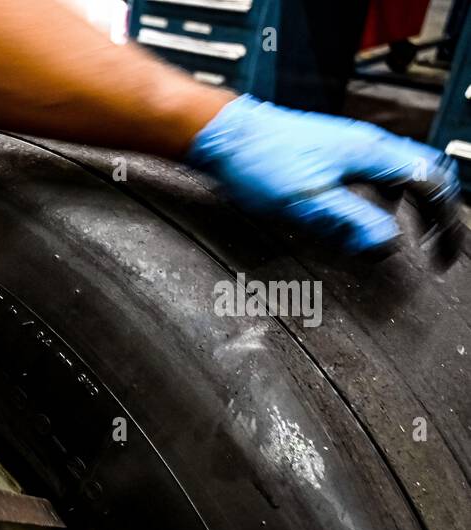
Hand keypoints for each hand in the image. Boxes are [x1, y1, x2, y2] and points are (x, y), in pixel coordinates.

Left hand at [187, 95, 462, 263]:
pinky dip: (381, 198)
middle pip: (424, 174)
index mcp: (371, 153)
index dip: (444, 221)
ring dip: (409, 205)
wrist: (226, 135)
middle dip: (435, 211)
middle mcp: (367, 145)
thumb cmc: (258, 162)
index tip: (442, 252)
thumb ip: (350, 222)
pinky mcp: (332, 152)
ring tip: (407, 235)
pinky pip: (373, 174)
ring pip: (399, 173)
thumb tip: (385, 244)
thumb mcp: (307, 201)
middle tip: (436, 244)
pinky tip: (366, 216)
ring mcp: (350, 146)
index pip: (432, 182)